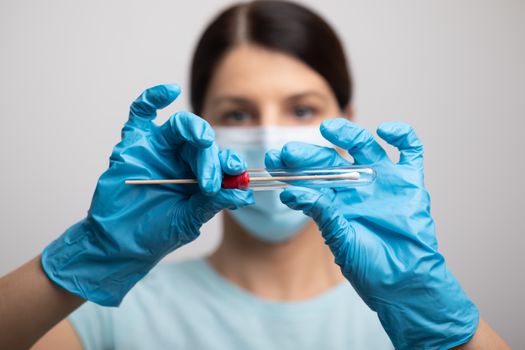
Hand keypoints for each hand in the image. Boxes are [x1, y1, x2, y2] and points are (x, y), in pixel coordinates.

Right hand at [42, 84, 252, 305]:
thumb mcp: (189, 219)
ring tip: (203, 141)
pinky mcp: (133, 144)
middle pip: (202, 141)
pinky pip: (141, 114)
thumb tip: (244, 192)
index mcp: (198, 175)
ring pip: (180, 126)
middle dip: (211, 157)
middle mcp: (180, 158)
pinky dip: (153, 98)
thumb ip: (213, 203)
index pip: (218, 159)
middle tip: (210, 180)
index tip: (236, 176)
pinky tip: (170, 91)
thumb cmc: (155, 232)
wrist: (120, 244)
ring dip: (195, 129)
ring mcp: (157, 149)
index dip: (229, 164)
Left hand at [266, 118, 478, 348]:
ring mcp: (383, 180)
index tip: (273, 161)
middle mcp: (356, 186)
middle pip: (331, 159)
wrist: (405, 283)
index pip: (309, 177)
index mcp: (335, 200)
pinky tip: (385, 131)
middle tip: (290, 151)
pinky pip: (409, 151)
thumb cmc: (370, 266)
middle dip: (309, 153)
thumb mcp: (340, 239)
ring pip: (365, 146)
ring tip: (329, 129)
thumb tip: (292, 191)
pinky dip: (401, 136)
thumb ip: (322, 213)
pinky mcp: (409, 181)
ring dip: (347, 134)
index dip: (291, 167)